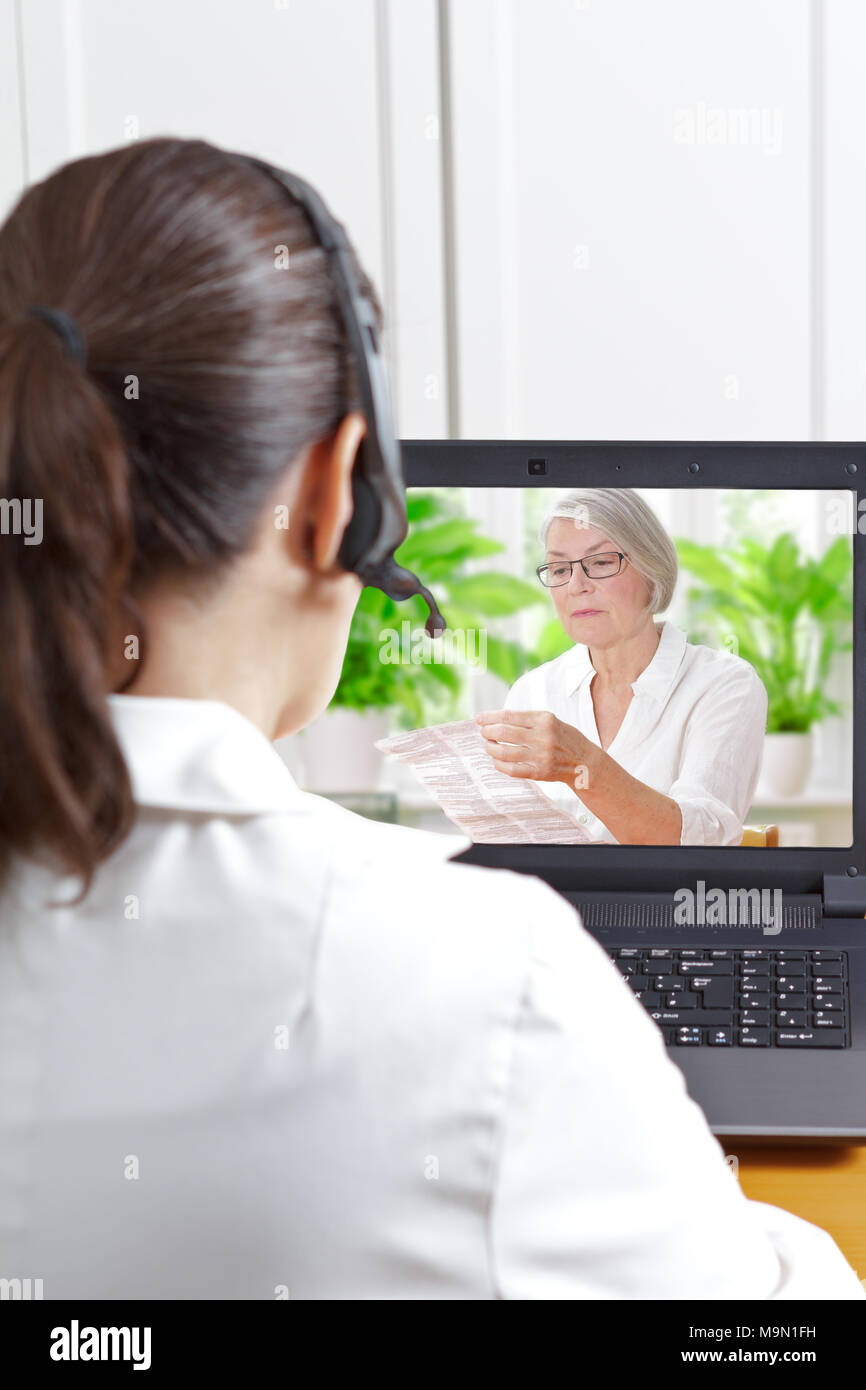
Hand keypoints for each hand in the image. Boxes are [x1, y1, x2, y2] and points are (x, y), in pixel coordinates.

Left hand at [474, 709, 597, 786]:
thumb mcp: (550, 720)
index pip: (508, 716)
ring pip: (504, 752)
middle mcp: (542, 737)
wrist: (585, 761)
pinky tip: (497, 760)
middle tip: (484, 732)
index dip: (490, 717)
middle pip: (503, 732)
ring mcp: (541, 756)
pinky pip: (511, 770)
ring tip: (489, 745)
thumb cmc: (564, 738)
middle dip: (488, 732)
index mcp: (544, 719)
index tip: (479, 719)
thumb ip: (526, 719)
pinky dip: (499, 764)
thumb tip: (496, 719)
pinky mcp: (539, 772)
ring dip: (491, 748)